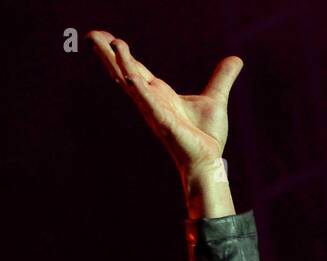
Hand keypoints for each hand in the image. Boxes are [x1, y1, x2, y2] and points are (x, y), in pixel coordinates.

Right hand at [88, 31, 241, 180]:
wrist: (209, 160)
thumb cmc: (206, 136)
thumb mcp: (215, 98)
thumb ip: (222, 78)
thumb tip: (236, 59)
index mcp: (160, 93)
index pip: (135, 68)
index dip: (121, 53)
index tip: (108, 36)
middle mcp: (152, 99)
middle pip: (124, 71)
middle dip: (108, 54)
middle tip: (90, 34)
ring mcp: (154, 109)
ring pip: (131, 81)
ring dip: (119, 62)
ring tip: (109, 42)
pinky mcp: (161, 121)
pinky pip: (146, 100)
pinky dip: (137, 86)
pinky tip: (127, 73)